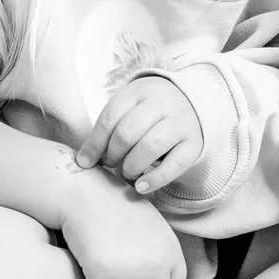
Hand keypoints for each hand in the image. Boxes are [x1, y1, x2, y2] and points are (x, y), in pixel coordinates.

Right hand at [56, 169, 187, 278]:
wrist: (86, 192)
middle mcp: (156, 264)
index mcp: (171, 252)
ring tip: (105, 265)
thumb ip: (161, 258)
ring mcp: (131, 270)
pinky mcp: (103, 273)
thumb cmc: (117, 209)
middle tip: (119, 278)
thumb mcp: (152, 230)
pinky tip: (90, 260)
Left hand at [75, 76, 203, 195]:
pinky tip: (141, 187)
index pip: (110, 117)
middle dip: (112, 154)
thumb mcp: (129, 107)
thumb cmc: (149, 112)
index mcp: (139, 91)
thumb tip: (84, 160)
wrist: (192, 103)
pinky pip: (174, 165)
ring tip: (127, 172)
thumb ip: (109, 128)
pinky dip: (155, 179)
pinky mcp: (194, 144)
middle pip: (127, 133)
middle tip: (109, 164)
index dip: (94, 143)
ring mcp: (180, 123)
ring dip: (131, 166)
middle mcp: (161, 104)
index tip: (85, 162)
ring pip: (150, 147)